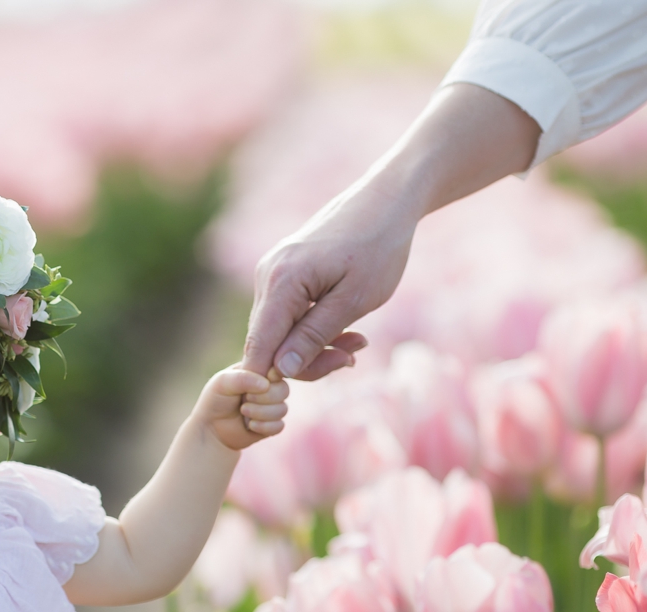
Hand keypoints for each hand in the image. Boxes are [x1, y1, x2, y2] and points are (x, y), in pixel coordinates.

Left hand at [197, 366, 288, 452]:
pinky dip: (264, 427)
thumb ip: (243, 378)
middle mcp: (270, 387)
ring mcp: (271, 407)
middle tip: (244, 400)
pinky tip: (250, 426)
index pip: (279, 369)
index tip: (260, 383)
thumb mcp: (223, 382)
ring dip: (261, 413)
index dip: (272, 377)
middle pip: (284, 390)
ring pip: (282, 409)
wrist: (210, 429)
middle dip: (264, 397)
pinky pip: (279, 426)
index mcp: (261, 371)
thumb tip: (266, 384)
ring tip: (243, 412)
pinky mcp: (271, 426)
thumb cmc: (215, 400)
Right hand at [243, 194, 395, 382]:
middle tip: (351, 357)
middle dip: (307, 362)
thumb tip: (280, 372)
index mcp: (281, 283)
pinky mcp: (281, 274)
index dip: (274, 379)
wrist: (388, 197)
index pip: (258, 351)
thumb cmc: (378, 245)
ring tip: (356, 340)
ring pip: (278, 334)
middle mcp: (266, 277)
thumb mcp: (354, 299)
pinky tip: (343, 324)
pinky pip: (287, 317)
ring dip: (314, 346)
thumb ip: (314, 336)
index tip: (317, 377)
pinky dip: (312, 328)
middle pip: (268, 346)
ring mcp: (271, 274)